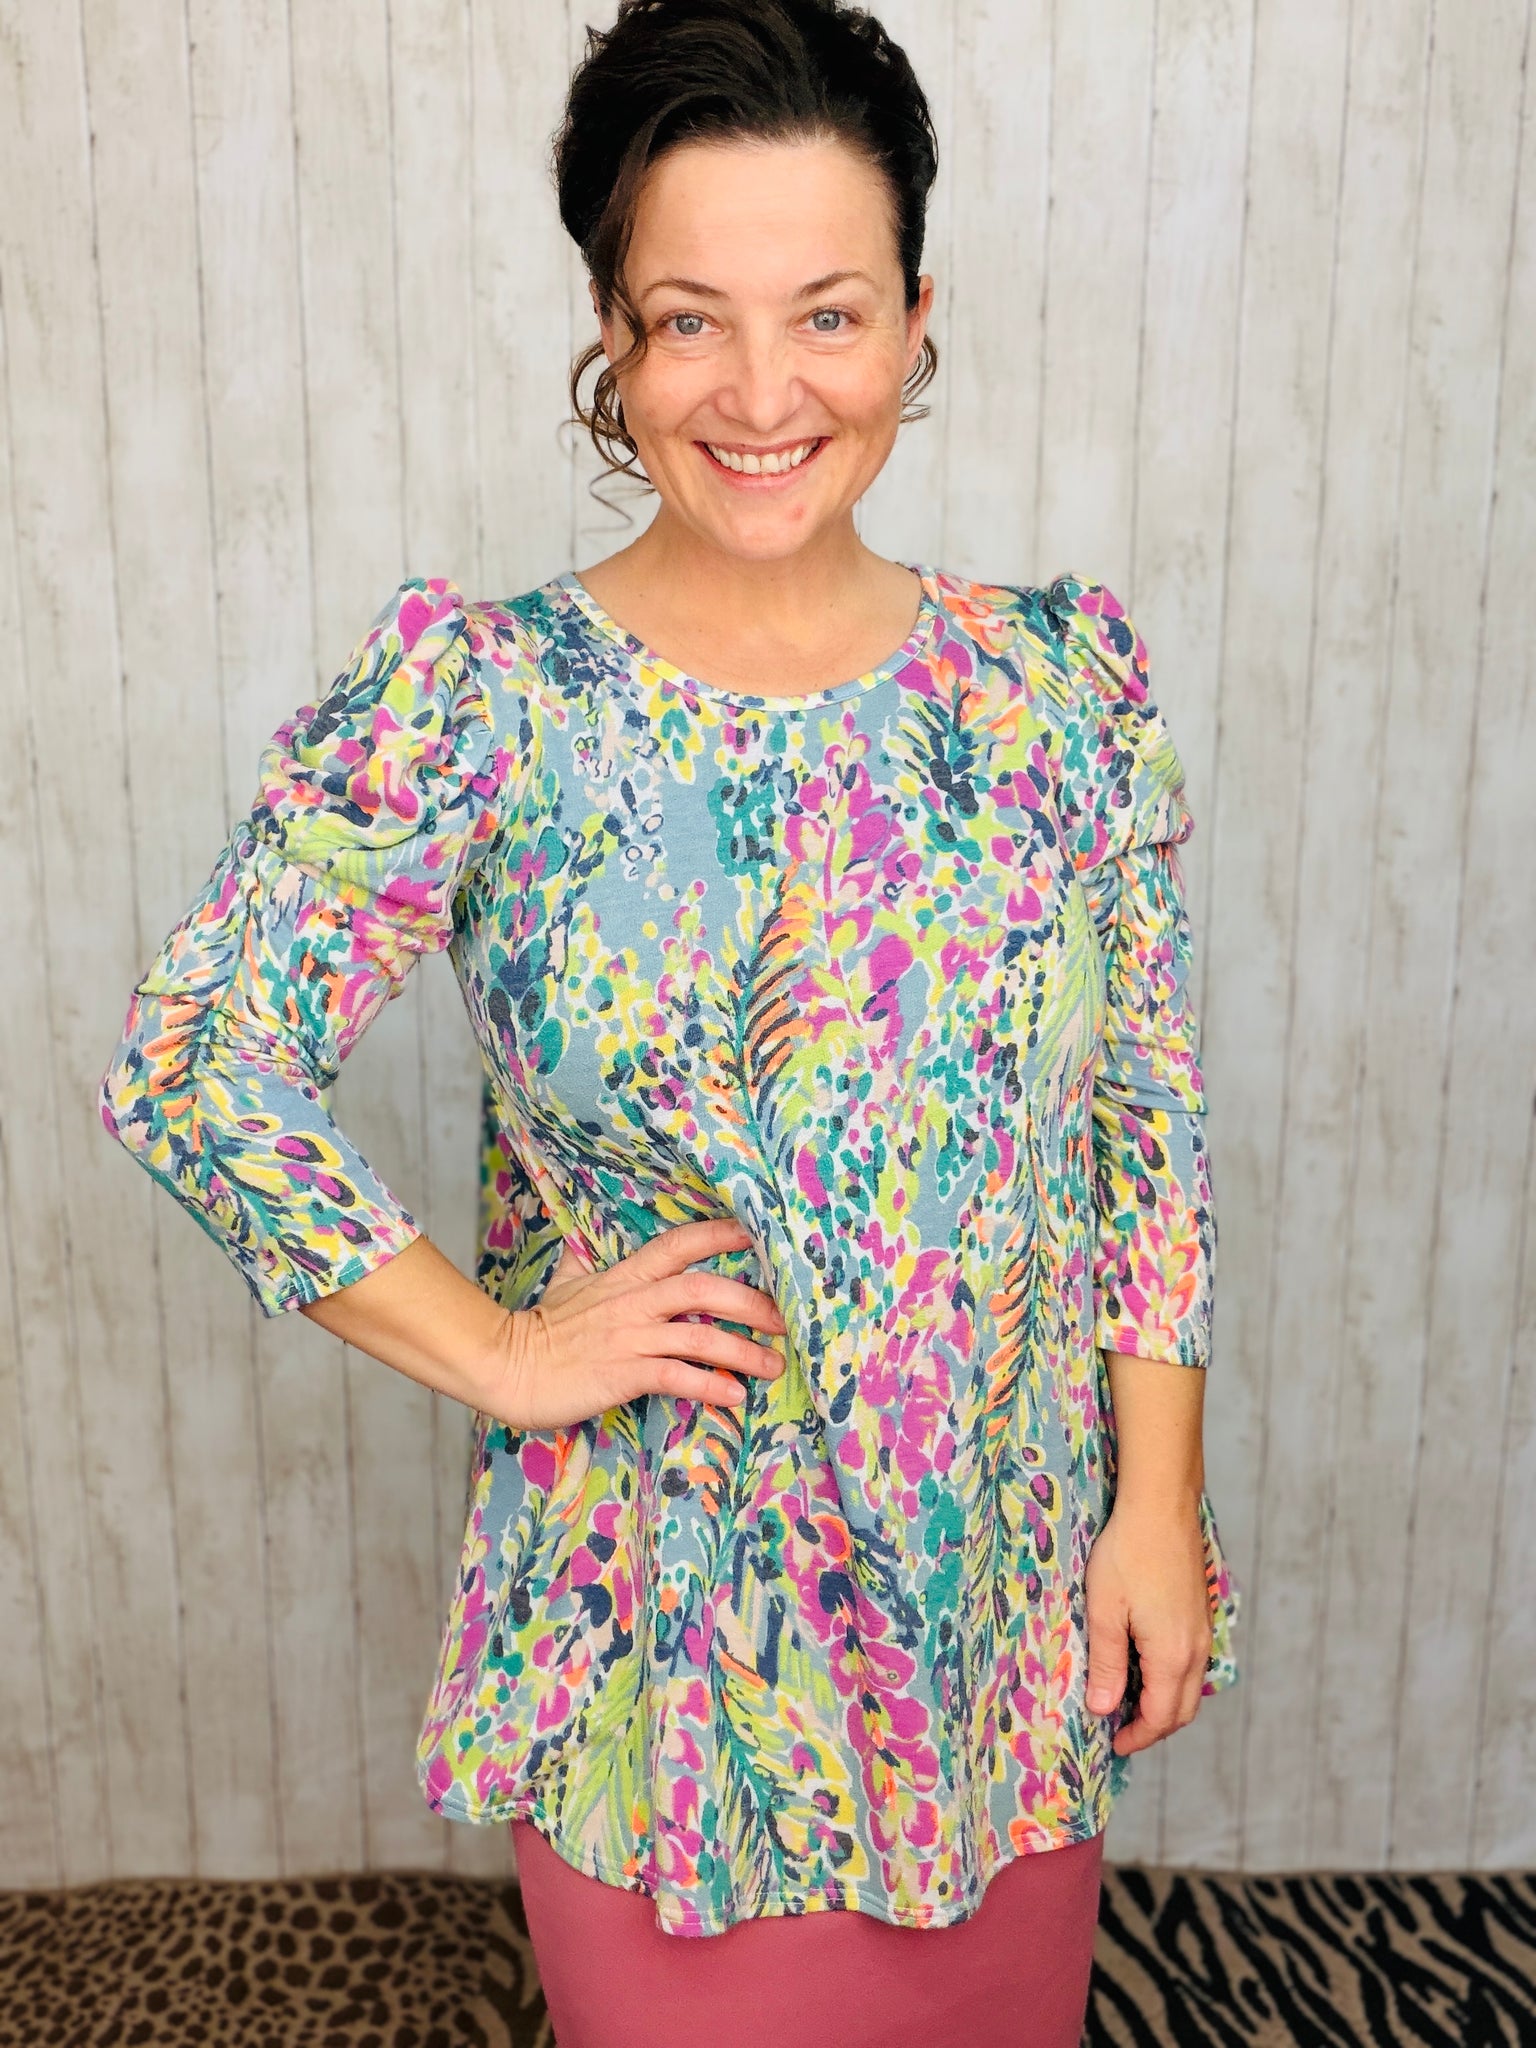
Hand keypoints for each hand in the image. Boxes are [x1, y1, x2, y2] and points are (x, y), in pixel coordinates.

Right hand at [484, 1217, 786, 1430]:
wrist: (505, 1366)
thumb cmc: (540, 1329)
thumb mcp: (566, 1283)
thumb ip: (586, 1260)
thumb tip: (587, 1238)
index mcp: (624, 1276)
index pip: (679, 1244)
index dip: (721, 1235)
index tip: (760, 1233)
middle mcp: (633, 1301)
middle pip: (704, 1288)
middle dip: (752, 1301)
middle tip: (786, 1318)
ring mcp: (629, 1337)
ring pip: (699, 1336)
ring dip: (743, 1352)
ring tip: (774, 1366)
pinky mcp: (622, 1374)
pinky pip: (676, 1377)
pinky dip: (709, 1386)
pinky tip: (735, 1396)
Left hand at [1083, 1491, 1212, 1754]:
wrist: (1162, 1506)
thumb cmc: (1127, 1554)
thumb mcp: (1105, 1611)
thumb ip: (1107, 1664)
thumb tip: (1104, 1710)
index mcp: (1172, 1656)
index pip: (1161, 1718)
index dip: (1137, 1737)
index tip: (1113, 1744)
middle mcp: (1196, 1649)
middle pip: (1181, 1710)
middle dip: (1153, 1727)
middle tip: (1119, 1729)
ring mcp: (1202, 1631)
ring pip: (1190, 1687)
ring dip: (1164, 1704)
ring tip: (1127, 1700)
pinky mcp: (1199, 1613)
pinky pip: (1192, 1663)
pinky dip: (1171, 1679)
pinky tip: (1143, 1665)